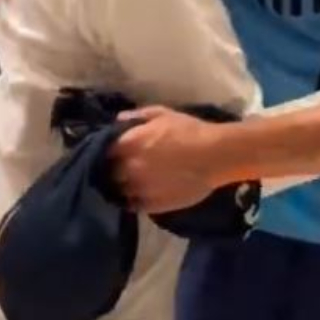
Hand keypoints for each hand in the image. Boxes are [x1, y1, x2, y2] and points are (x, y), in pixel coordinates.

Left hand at [111, 107, 230, 213]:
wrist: (216, 156)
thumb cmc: (191, 131)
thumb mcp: (164, 114)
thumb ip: (139, 116)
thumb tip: (118, 120)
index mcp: (128, 144)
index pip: (103, 151)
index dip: (108, 151)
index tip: (113, 151)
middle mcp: (128, 168)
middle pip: (108, 172)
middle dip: (113, 169)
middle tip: (122, 167)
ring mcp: (139, 188)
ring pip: (119, 190)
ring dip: (121, 186)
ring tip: (131, 183)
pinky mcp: (152, 205)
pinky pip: (133, 205)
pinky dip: (133, 200)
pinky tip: (141, 195)